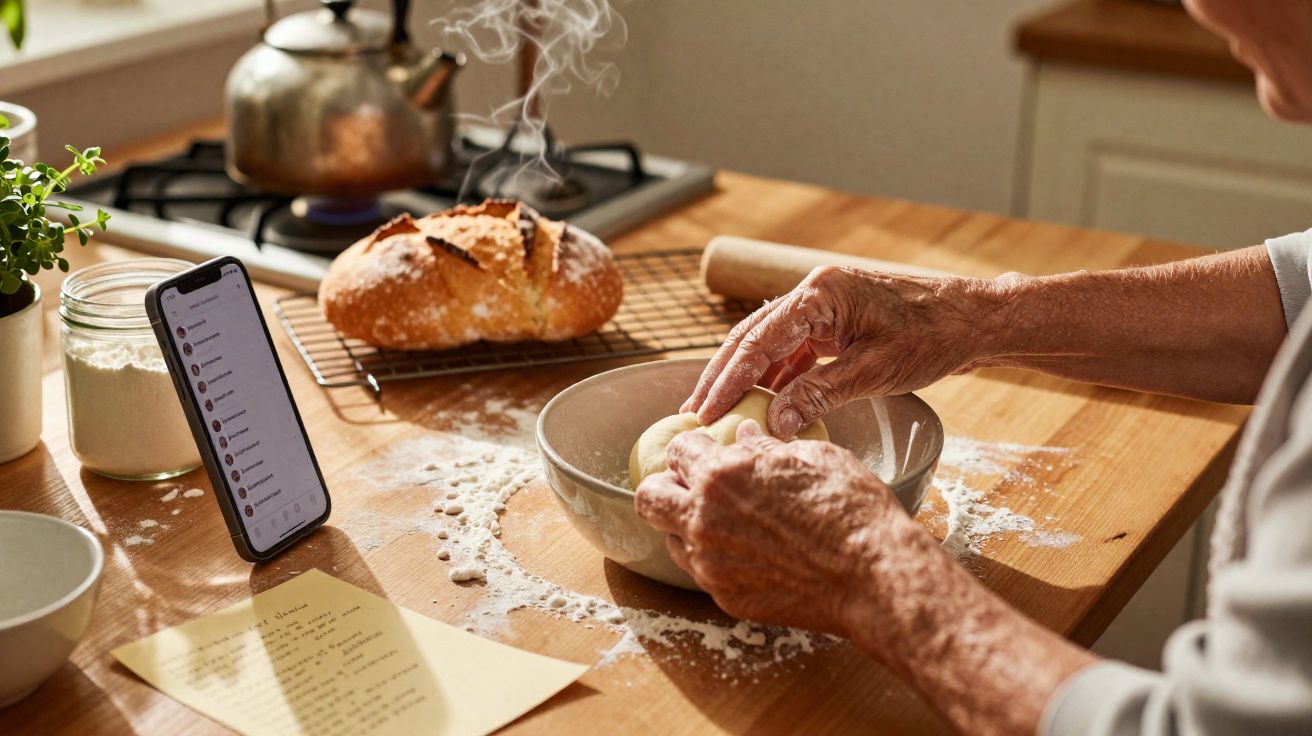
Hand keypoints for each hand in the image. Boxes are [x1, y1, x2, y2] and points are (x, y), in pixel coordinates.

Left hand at [633, 420, 917, 634]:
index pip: (677, 451)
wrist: (872, 575)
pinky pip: (702, 571)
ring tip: (726, 523)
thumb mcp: (813, 458)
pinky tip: (749, 553)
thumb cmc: (850, 508)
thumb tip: (746, 437)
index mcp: (722, 474)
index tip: (705, 453)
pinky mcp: (725, 596)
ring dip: (688, 525)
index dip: (692, 449)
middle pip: (649, 497)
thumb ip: (767, 448)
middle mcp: (704, 518)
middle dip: (664, 486)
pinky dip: (715, 558)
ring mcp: (711, 563)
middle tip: (691, 487)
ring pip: (672, 538)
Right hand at [683, 266, 1003, 436]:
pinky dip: (772, 380)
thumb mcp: (875, 371)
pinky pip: (791, 352)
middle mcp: (814, 295)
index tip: (705, 410)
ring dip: (743, 380)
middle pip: (752, 337)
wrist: (972, 321)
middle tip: (693, 415)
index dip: (728, 378)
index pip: (760, 338)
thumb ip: (821, 393)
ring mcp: (822, 309)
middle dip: (721, 377)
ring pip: (767, 345)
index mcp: (821, 294)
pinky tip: (758, 406)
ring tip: (715, 415)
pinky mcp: (831, 325)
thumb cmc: (933, 337)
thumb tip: (775, 423)